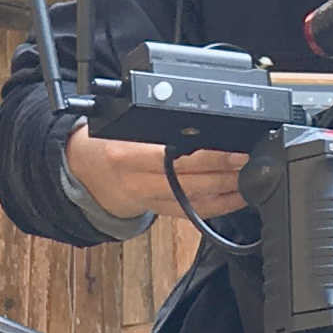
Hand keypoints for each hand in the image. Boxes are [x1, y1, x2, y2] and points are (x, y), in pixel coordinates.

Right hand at [66, 124, 249, 219]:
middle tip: (250, 161)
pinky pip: (191, 213)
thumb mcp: (122, 127)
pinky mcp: (157, 210)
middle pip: (189, 180)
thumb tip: (201, 120)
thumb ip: (155, 126)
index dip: (208, 156)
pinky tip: (237, 198)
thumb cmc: (105, 143)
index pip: (172, 157)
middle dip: (225, 172)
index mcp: (126, 153)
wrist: (82, 172)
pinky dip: (218, 207)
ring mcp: (148, 199)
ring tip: (250, 179)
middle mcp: (137, 179)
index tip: (235, 148)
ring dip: (226, 191)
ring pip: (193, 199)